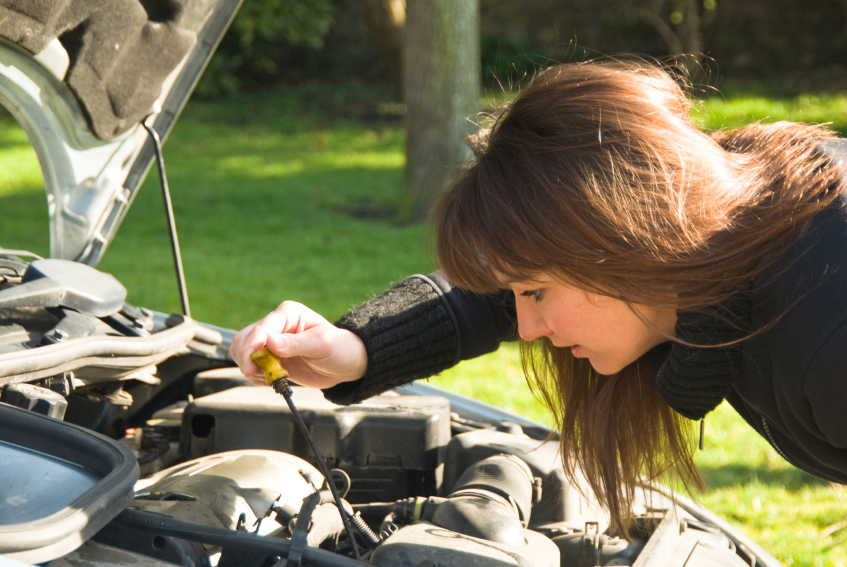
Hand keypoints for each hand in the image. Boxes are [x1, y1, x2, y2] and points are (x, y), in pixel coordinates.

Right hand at [230, 301, 367, 388]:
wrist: (344, 364)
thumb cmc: (339, 349)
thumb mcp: (321, 345)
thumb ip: (296, 344)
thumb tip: (270, 342)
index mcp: (289, 313)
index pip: (263, 327)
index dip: (253, 345)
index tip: (251, 363)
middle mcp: (277, 324)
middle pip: (246, 338)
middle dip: (247, 357)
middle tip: (256, 374)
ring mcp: (271, 340)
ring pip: (242, 350)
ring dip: (249, 366)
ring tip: (269, 377)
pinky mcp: (269, 356)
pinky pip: (249, 364)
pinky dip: (254, 374)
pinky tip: (270, 379)